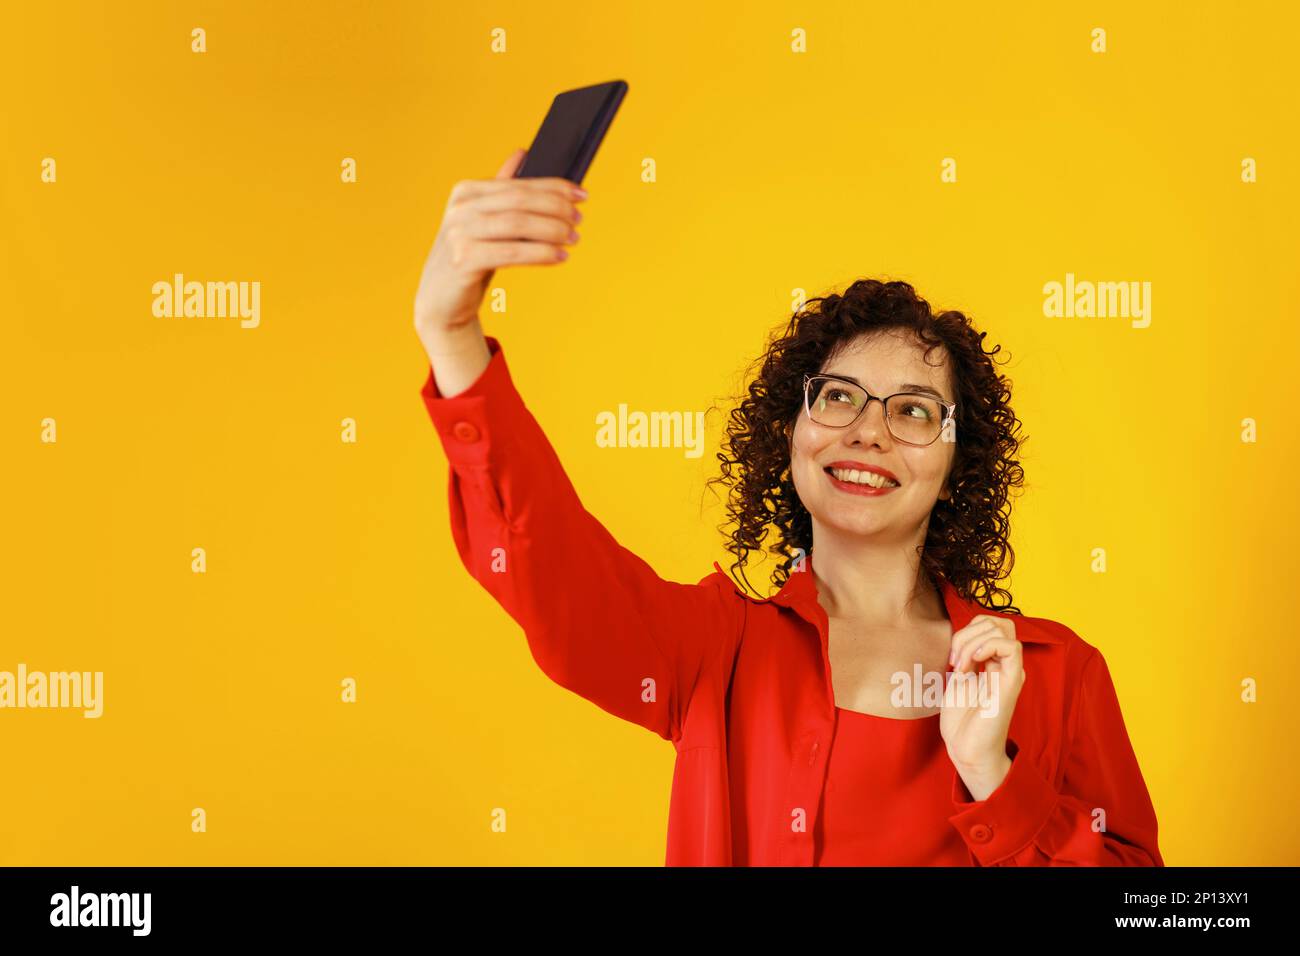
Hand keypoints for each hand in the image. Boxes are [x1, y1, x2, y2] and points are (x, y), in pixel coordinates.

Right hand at [412, 147, 585, 344]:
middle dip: (556, 208)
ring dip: (552, 230)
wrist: (441, 299)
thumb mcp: (484, 220)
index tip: (582, 195)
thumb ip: (501, 190)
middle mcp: (461, 208)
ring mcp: (459, 233)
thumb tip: (522, 153)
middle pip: (520, 201)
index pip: (519, 184)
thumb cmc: (469, 258)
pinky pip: (512, 252)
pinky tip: (559, 257)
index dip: (555, 188)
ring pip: (518, 224)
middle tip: (579, 219)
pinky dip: (540, 253)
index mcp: (466, 191)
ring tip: (573, 239)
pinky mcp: (464, 260)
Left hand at [939, 614, 1024, 799]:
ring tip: (960, 668)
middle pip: (997, 621)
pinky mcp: (1012, 682)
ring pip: (1003, 629)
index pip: (988, 623)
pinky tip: (972, 663)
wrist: (965, 747)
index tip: (951, 656)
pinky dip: (988, 646)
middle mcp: (1004, 663)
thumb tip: (962, 633)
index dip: (967, 630)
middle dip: (968, 632)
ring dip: (971, 643)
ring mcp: (1010, 671)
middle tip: (954, 660)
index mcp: (992, 661)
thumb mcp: (957, 676)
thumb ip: (964, 654)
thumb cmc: (960, 718)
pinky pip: (1012, 647)